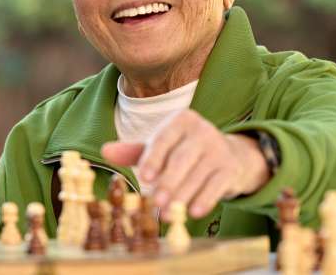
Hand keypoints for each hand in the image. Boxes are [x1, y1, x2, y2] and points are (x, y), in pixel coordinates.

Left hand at [101, 110, 269, 218]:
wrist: (229, 155)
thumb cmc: (184, 150)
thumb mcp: (160, 147)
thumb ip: (134, 151)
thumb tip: (105, 151)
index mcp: (181, 120)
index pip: (163, 139)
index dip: (153, 159)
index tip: (144, 178)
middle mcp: (202, 130)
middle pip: (181, 159)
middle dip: (167, 183)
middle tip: (155, 202)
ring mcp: (219, 148)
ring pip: (198, 175)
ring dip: (181, 197)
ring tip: (167, 215)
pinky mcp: (230, 168)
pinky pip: (216, 186)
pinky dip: (204, 200)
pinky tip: (193, 213)